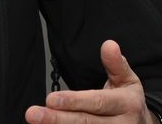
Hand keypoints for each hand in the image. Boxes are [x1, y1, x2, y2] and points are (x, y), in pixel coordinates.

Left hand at [24, 40, 156, 123]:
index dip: (74, 101)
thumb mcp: (128, 80)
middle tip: (33, 114)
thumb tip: (109, 45)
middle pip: (85, 123)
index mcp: (126, 105)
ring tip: (36, 121)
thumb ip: (116, 64)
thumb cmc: (128, 101)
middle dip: (57, 119)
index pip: (97, 103)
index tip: (51, 99)